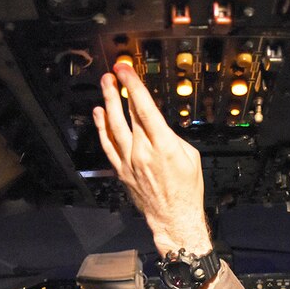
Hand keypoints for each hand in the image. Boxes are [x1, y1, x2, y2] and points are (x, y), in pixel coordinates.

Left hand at [92, 64, 212, 256]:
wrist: (174, 218)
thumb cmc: (186, 190)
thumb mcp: (190, 156)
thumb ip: (171, 136)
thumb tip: (158, 124)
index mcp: (164, 145)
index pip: (145, 108)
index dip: (133, 86)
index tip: (126, 71)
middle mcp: (143, 152)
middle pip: (128, 113)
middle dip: (119, 90)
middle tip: (114, 72)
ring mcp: (129, 162)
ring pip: (113, 126)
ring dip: (108, 103)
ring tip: (105, 86)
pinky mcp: (121, 171)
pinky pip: (108, 145)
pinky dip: (102, 128)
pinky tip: (99, 114)